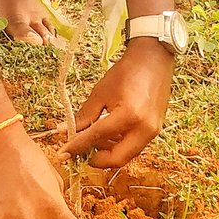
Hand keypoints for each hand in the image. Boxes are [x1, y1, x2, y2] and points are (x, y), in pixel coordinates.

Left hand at [58, 37, 172, 167]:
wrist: (153, 59)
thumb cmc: (127, 72)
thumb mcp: (101, 93)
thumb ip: (84, 117)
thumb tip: (67, 132)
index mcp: (129, 115)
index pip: (96, 138)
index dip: (77, 147)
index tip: (62, 154)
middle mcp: (144, 127)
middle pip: (117, 159)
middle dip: (96, 159)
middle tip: (82, 152)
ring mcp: (153, 130)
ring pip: (127, 154)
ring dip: (108, 152)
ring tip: (94, 140)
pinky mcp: (156, 128)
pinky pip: (135, 145)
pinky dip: (120, 145)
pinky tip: (109, 135)